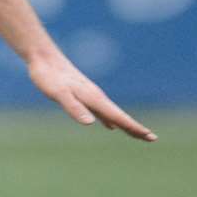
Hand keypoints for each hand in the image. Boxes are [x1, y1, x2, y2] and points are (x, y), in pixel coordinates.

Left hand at [27, 54, 155, 141]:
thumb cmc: (48, 76)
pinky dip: (110, 120)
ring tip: (137, 134)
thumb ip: (74, 107)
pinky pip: (102, 111)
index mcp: (93, 98)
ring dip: (125, 125)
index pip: (118, 116)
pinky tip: (110, 126)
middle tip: (152, 139)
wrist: (43, 58)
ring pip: (112, 114)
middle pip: (120, 116)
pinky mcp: (83, 95)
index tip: (150, 136)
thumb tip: (90, 123)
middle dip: (135, 128)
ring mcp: (90, 96)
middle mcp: (96, 97)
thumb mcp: (59, 94)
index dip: (133, 127)